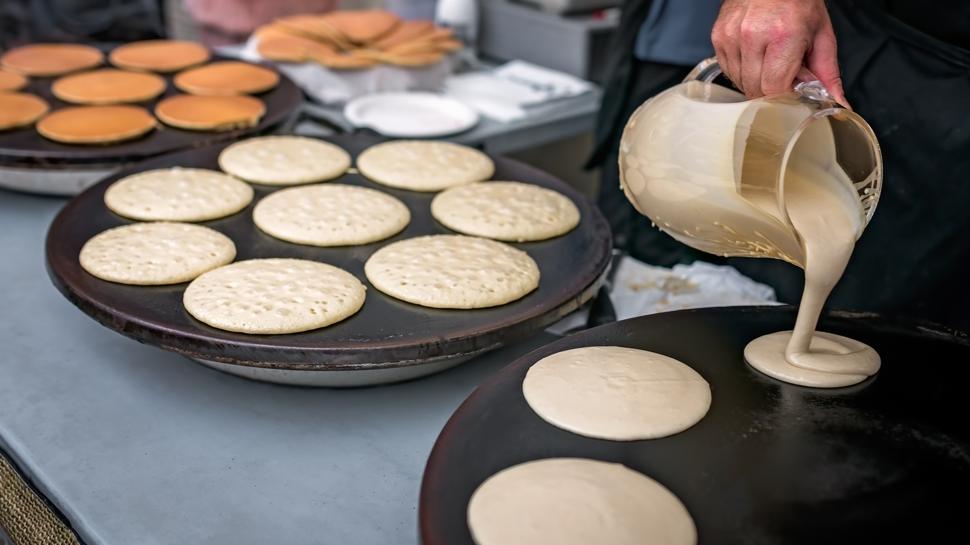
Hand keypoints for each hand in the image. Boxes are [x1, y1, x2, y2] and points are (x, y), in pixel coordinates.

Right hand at [711, 0, 847, 106]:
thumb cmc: (798, 1)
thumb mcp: (821, 34)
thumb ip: (828, 73)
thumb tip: (837, 102)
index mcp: (783, 35)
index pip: (773, 89)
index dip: (783, 95)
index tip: (792, 89)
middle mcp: (752, 36)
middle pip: (754, 89)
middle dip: (770, 89)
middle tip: (783, 72)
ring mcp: (731, 36)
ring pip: (739, 82)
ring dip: (754, 80)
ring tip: (768, 60)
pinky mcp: (718, 36)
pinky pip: (728, 69)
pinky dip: (741, 70)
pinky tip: (754, 55)